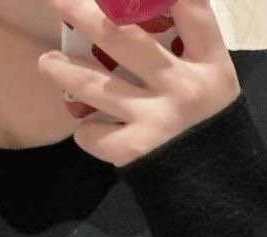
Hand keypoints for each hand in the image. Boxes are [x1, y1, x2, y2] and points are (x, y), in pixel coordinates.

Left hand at [38, 0, 240, 166]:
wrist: (220, 187)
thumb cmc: (211, 125)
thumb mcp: (214, 78)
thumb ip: (189, 43)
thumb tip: (144, 10)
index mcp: (209, 62)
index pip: (189, 6)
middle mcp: (183, 85)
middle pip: (123, 36)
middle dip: (82, 13)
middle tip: (54, 0)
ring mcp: (158, 118)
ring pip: (96, 85)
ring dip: (64, 71)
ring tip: (47, 62)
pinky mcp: (137, 150)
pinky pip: (96, 134)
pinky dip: (85, 131)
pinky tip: (84, 128)